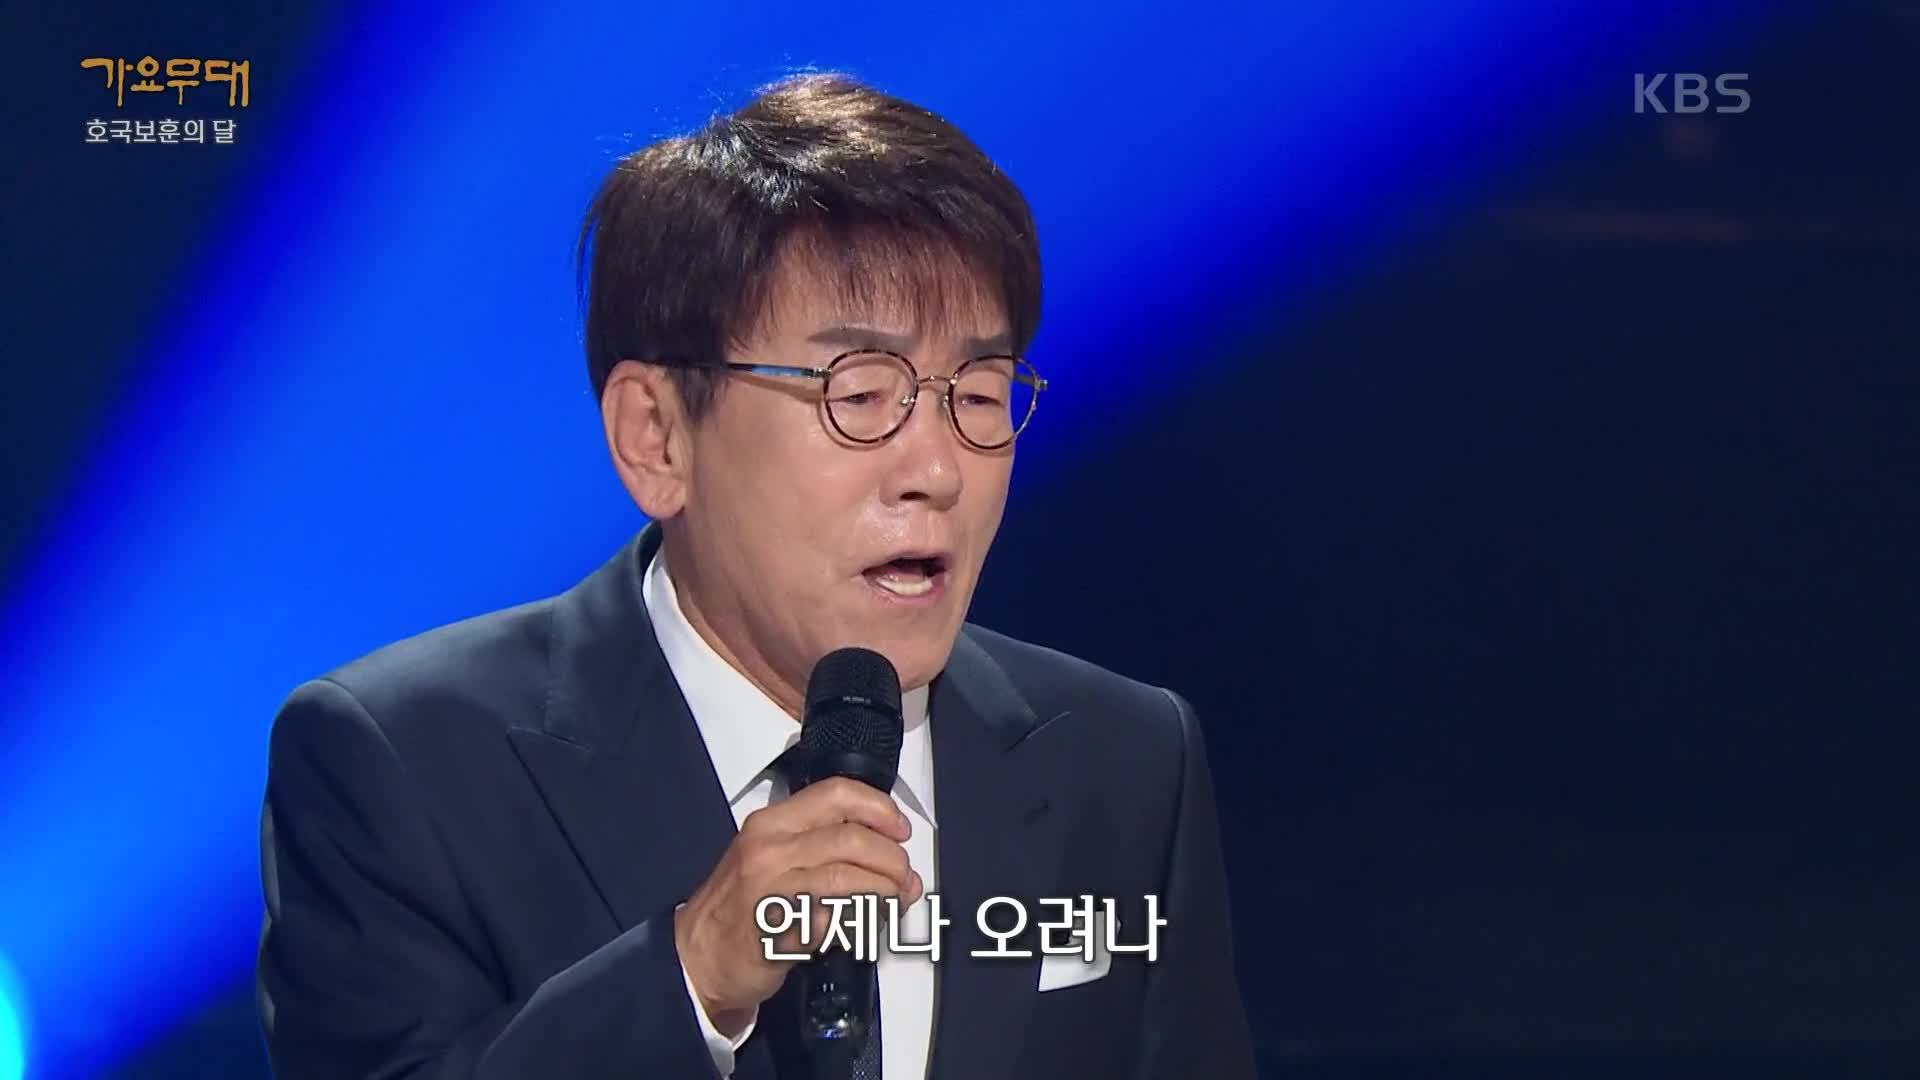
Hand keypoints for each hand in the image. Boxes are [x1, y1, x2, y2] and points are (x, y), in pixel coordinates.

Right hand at [673, 777, 923, 1034]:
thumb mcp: (771, 857)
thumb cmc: (740, 907)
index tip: (901, 830)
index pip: (836, 794)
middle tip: (905, 878)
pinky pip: (833, 920)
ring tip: (895, 902)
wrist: (697, 958)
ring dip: (884, 891)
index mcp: (772, 823)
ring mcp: (771, 890)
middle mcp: (769, 849)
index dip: (879, 808)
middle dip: (891, 859)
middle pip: (851, 838)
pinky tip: (865, 928)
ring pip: (848, 878)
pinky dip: (859, 923)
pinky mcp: (777, 931)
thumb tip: (884, 847)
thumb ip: (820, 844)